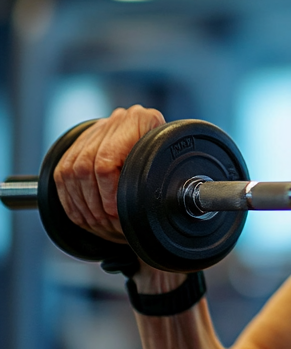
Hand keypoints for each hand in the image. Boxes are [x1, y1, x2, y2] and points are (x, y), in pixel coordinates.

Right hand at [53, 105, 165, 242]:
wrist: (164, 136)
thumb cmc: (171, 156)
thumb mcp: (170, 162)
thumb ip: (160, 181)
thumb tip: (152, 227)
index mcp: (142, 121)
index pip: (106, 162)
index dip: (108, 193)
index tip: (115, 214)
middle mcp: (117, 121)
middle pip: (85, 168)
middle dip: (93, 204)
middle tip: (105, 225)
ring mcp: (98, 129)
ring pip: (71, 171)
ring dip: (80, 203)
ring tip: (95, 224)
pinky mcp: (81, 141)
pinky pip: (63, 171)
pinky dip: (69, 197)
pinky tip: (80, 215)